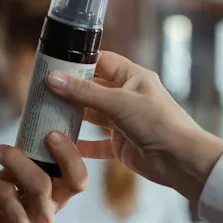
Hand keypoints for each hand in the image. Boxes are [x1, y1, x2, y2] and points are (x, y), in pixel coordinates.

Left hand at [0, 131, 87, 222]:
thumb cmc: (2, 212)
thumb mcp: (18, 189)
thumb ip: (22, 168)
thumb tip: (15, 144)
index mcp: (55, 200)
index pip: (78, 180)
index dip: (69, 156)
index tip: (51, 135)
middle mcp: (45, 218)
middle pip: (40, 183)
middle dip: (16, 159)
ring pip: (5, 195)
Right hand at [44, 51, 222, 201]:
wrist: (180, 160)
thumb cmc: (158, 123)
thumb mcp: (118, 103)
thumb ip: (85, 92)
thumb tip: (53, 79)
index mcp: (133, 77)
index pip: (101, 61)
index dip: (79, 62)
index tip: (53, 65)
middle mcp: (128, 96)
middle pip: (93, 89)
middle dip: (70, 91)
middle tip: (43, 92)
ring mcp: (124, 121)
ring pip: (92, 115)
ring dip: (73, 117)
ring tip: (47, 115)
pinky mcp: (122, 144)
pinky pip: (97, 143)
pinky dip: (82, 144)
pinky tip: (63, 145)